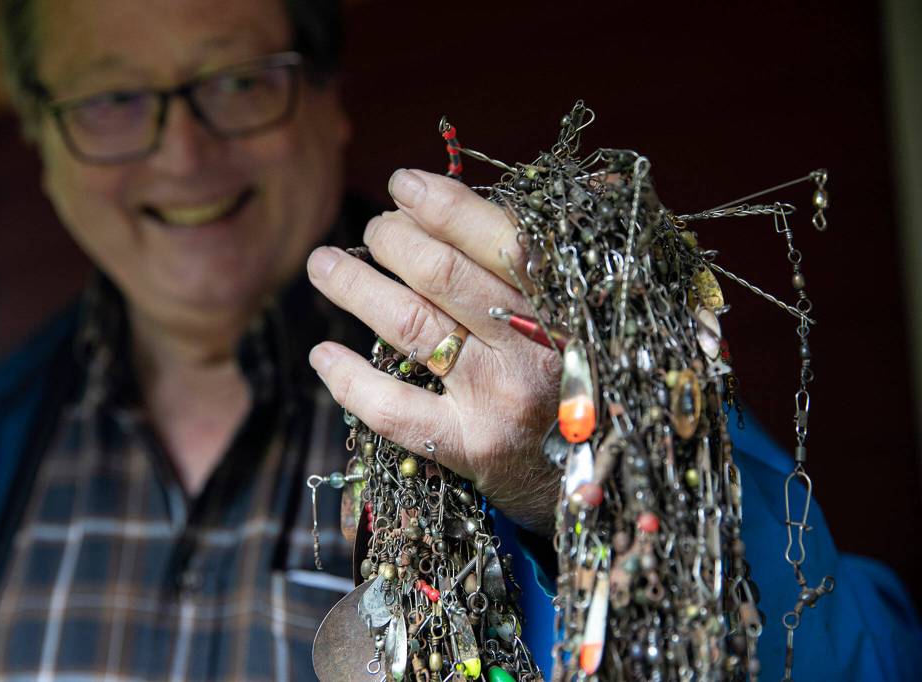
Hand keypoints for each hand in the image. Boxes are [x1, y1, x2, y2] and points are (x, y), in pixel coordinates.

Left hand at [306, 169, 561, 535]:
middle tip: (374, 229)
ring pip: (408, 324)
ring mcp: (499, 399)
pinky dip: (348, 379)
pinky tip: (321, 354)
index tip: (404, 184)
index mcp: (565, 302)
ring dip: (354, 286)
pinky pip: (393, 408)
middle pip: (440, 273)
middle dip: (392, 238)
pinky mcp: (471, 447)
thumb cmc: (584, 375)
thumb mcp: (589, 311)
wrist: (604, 471)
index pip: (498, 236)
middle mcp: (533, 346)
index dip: (442, 204)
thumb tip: (504, 190)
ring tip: (323, 264)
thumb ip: (545, 255)